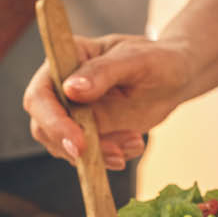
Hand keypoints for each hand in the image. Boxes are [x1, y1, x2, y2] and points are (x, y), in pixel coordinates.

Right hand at [23, 34, 193, 168]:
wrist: (176, 78)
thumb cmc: (158, 60)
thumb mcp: (136, 61)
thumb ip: (103, 72)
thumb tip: (71, 89)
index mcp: (66, 60)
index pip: (40, 94)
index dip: (52, 121)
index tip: (79, 141)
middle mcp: (62, 88)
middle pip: (44, 127)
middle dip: (74, 146)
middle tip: (113, 154)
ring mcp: (74, 112)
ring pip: (65, 146)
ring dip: (98, 154)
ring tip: (134, 140)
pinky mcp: (89, 131)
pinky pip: (87, 155)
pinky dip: (110, 157)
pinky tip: (134, 142)